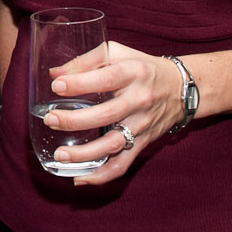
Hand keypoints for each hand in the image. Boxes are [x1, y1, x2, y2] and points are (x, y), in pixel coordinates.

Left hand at [40, 40, 187, 185]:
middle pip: (107, 114)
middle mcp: (140, 100)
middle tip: (51, 119)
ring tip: (60, 154)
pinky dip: (102, 176)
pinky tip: (80, 178)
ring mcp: (142, 124)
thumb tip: (55, 73)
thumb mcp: (118, 53)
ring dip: (85, 153)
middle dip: (75, 120)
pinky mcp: (143, 143)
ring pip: (113, 144)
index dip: (80, 83)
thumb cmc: (142, 68)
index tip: (56, 86)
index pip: (106, 79)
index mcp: (133, 73)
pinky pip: (123, 164)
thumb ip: (86, 61)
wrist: (181, 88)